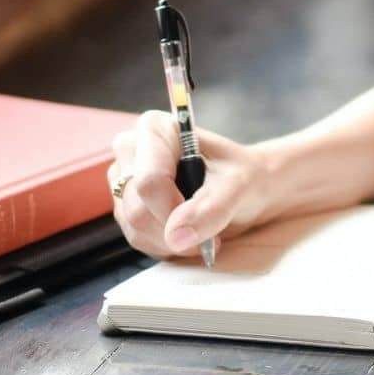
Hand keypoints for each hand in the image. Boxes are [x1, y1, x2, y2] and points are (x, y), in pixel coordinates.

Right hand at [108, 111, 273, 259]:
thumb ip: (211, 208)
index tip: (205, 218)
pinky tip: (187, 232)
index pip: (149, 181)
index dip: (173, 209)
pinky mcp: (126, 207)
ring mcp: (124, 180)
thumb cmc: (243, 176)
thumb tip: (176, 235)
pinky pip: (138, 239)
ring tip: (203, 228)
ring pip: (135, 228)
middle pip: (137, 209)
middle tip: (210, 228)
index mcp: (155, 129)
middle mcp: (132, 150)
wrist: (248, 189)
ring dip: (173, 241)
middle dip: (176, 229)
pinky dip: (166, 245)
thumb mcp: (238, 186)